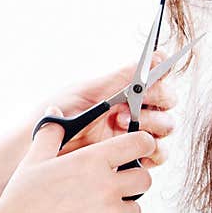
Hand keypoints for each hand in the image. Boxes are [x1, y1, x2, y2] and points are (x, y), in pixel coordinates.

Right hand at [0, 114, 156, 212]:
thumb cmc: (21, 201)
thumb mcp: (34, 162)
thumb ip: (51, 135)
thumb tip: (55, 112)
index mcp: (92, 161)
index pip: (140, 143)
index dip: (144, 145)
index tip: (141, 150)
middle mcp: (107, 186)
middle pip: (145, 179)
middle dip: (133, 184)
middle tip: (112, 191)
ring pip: (136, 210)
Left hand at [42, 51, 177, 168]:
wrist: (44, 148)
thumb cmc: (61, 115)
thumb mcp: (88, 91)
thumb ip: (122, 76)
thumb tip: (154, 55)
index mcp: (127, 92)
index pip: (157, 80)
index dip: (160, 76)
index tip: (153, 76)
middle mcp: (137, 111)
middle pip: (167, 103)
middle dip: (155, 102)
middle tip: (130, 106)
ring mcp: (138, 134)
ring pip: (166, 128)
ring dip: (150, 126)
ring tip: (121, 127)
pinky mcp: (137, 157)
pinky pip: (158, 154)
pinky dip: (151, 152)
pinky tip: (131, 149)